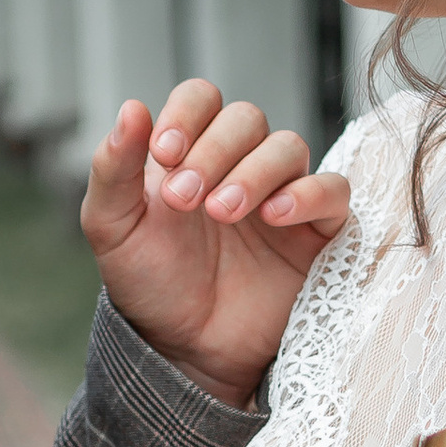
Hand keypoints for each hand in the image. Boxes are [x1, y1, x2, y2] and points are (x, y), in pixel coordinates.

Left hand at [81, 79, 351, 411]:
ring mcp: (282, 193)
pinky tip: (273, 217)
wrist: (185, 348)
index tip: (164, 152)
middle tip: (184, 199)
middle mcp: (239, 164)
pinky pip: (332, 190)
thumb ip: (113, 168)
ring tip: (222, 213)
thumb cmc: (151, 284)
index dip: (187, 115)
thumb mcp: (114, 228)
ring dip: (254, 172)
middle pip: (246, 118)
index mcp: (191, 151)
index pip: (202, 98)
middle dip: (213, 151)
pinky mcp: (316, 230)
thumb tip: (131, 107)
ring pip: (288, 147)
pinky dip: (307, 193)